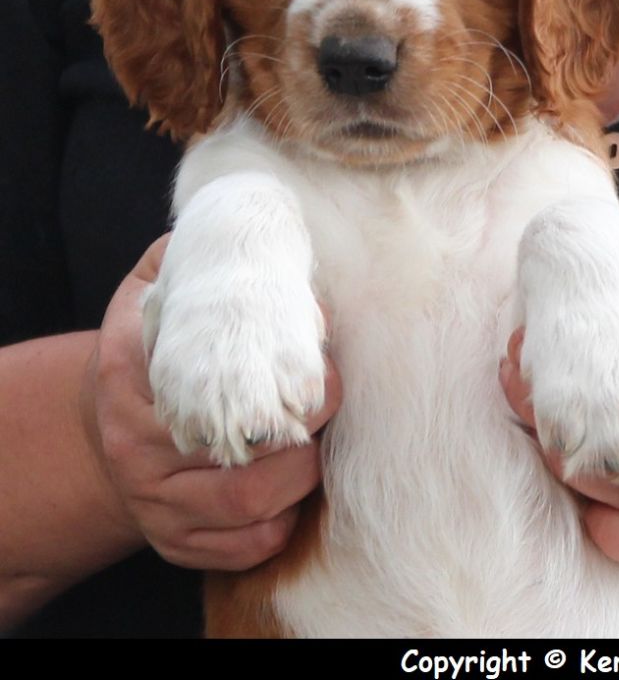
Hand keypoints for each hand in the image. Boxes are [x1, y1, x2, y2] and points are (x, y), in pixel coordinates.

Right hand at [82, 236, 341, 569]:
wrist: (109, 422)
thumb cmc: (154, 341)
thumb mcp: (160, 283)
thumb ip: (202, 257)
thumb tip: (278, 253)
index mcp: (131, 369)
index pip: (215, 379)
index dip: (285, 372)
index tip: (321, 358)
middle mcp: (136, 442)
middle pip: (244, 449)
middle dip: (307, 425)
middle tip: (329, 398)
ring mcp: (154, 499)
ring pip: (251, 502)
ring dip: (303, 473)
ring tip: (317, 439)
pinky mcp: (175, 541)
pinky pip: (247, 546)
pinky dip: (286, 519)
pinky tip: (296, 485)